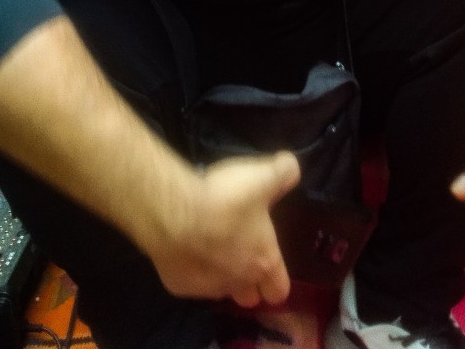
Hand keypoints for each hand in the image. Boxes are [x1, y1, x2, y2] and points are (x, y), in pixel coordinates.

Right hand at [145, 150, 300, 307]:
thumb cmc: (225, 200)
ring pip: (219, 290)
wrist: (174, 214)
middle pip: (249, 297)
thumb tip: (291, 166)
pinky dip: (189, 269)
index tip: (269, 264)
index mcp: (263, 261)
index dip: (276, 280)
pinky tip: (184, 246)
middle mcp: (238, 282)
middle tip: (239, 253)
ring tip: (209, 246)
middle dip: (248, 282)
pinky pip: (189, 282)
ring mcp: (206, 288)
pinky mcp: (178, 285)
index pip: (279, 291)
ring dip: (218, 275)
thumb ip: (284, 172)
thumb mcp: (262, 177)